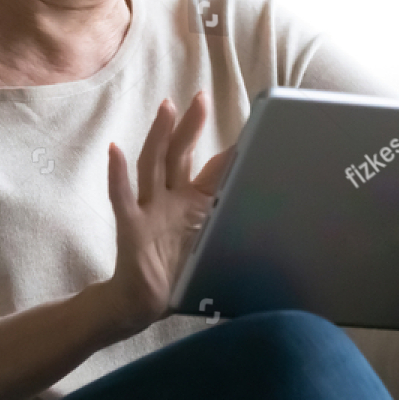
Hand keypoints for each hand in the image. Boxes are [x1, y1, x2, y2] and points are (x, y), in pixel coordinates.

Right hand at [102, 92, 234, 336]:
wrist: (141, 304)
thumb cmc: (179, 276)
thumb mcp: (214, 251)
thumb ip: (235, 235)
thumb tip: (283, 233)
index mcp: (193, 204)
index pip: (212, 169)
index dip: (230, 150)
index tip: (251, 126)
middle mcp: (169, 200)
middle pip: (179, 155)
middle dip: (190, 125)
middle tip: (201, 96)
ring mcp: (149, 210)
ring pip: (153, 165)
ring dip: (160, 136)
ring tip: (167, 107)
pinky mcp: (131, 226)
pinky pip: (123, 196)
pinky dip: (118, 174)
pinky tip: (115, 150)